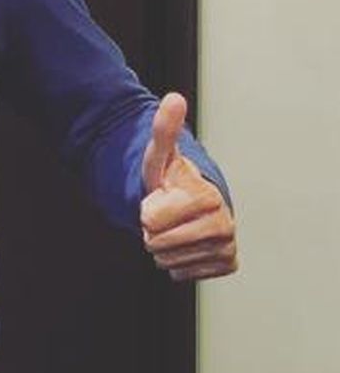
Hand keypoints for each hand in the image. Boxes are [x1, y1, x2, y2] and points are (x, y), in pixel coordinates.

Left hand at [139, 93, 237, 281]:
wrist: (191, 201)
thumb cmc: (171, 177)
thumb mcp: (160, 153)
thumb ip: (165, 128)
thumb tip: (173, 98)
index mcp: (207, 197)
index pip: (150, 221)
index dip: (145, 210)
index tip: (159, 197)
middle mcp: (224, 223)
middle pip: (159, 244)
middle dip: (152, 230)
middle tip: (164, 214)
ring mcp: (227, 246)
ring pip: (169, 261)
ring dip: (163, 246)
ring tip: (174, 226)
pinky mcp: (226, 263)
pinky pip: (182, 273)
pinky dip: (176, 262)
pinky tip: (183, 243)